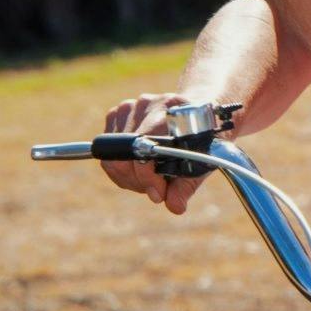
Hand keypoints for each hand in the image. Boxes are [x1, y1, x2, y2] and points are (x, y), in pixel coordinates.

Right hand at [98, 92, 204, 214]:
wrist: (199, 111)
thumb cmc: (202, 137)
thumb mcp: (204, 160)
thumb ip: (188, 185)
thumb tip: (174, 206)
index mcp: (173, 108)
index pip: (144, 147)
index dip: (148, 177)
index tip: (159, 194)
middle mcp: (148, 104)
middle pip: (124, 156)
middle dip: (139, 182)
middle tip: (156, 189)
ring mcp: (130, 107)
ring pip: (112, 157)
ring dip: (129, 177)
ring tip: (150, 178)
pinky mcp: (117, 114)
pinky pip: (106, 153)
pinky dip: (119, 168)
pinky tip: (139, 167)